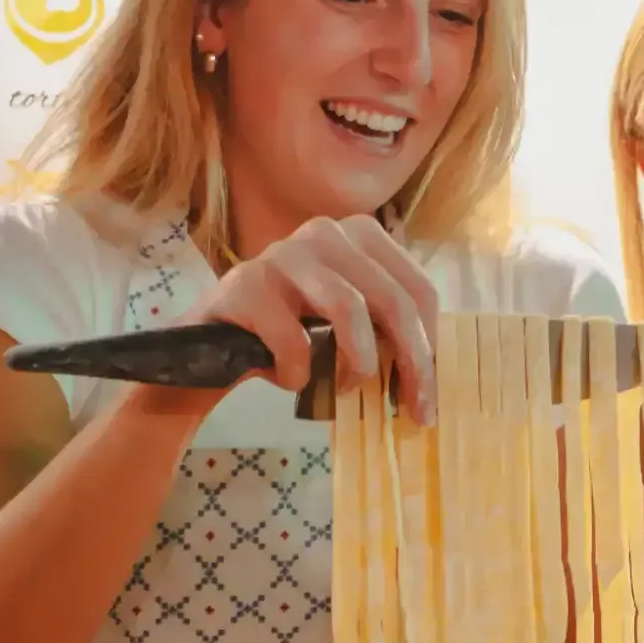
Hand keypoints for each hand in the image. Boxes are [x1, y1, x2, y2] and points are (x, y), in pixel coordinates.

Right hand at [188, 215, 439, 423]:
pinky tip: (290, 380)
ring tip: (345, 389)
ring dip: (357, 364)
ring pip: (349, 309)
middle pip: (393, 301)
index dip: (430, 347)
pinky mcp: (246, 284)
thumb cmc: (292, 331)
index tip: (429, 396)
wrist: (210, 343)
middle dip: (410, 364)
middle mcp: (325, 233)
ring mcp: (283, 254)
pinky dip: (299, 373)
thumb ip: (388, 329)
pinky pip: (294, 339)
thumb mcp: (347, 321)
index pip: (418, 290)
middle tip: (413, 410)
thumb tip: (432, 377)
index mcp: (361, 235)